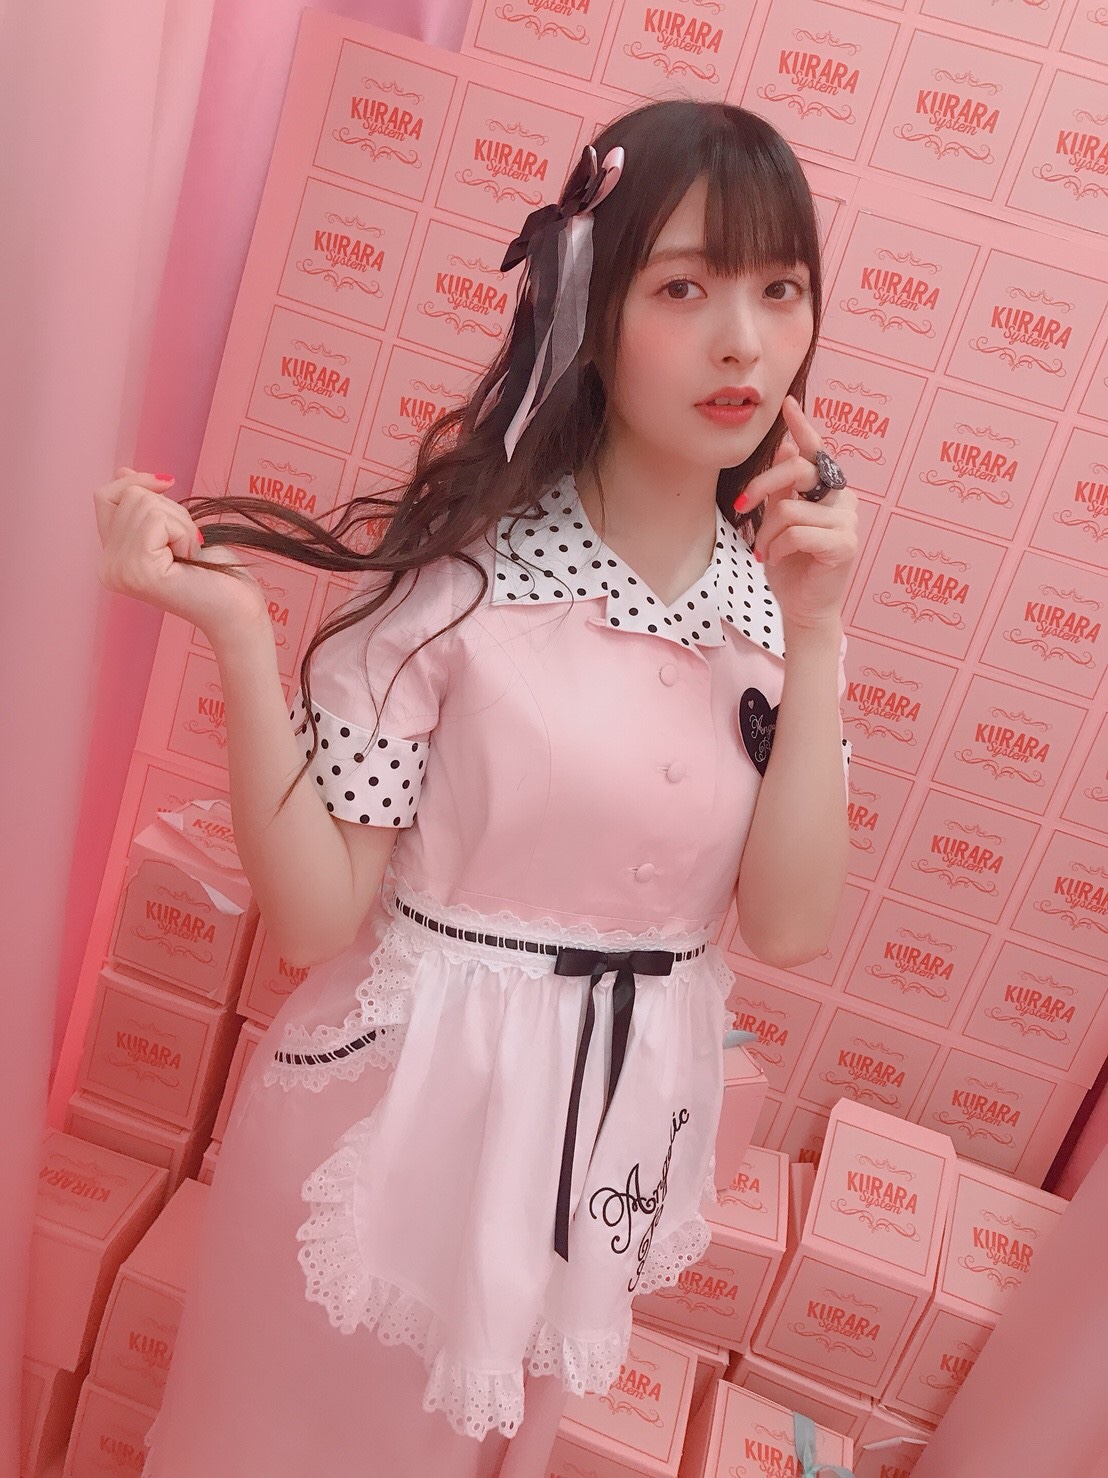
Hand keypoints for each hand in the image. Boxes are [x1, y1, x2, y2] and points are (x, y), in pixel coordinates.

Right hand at [94, 468, 268, 640]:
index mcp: (111, 560)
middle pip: (128, 495)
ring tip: (189, 554)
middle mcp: (107, 568)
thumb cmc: (215, 573)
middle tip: (188, 546)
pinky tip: (190, 558)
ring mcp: (119, 571)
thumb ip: (144, 507)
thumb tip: (121, 471)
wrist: (237, 611)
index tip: (168, 484)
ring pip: (143, 502)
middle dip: (170, 510)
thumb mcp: (175, 529)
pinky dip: (183, 531)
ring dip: (179, 522)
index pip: (105, 497)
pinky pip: (156, 519)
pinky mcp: (139, 571)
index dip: (137, 482)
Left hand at [741, 395, 857, 631]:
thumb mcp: (780, 521)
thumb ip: (785, 489)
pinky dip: (779, 548)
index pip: (816, 451)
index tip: (787, 404)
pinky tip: (778, 560)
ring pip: (789, 509)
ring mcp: (848, 521)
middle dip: (761, 487)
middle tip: (741, 506)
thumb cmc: (792, 563)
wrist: (804, 607)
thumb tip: (785, 449)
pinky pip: (797, 533)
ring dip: (767, 533)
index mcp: (829, 489)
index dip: (802, 428)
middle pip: (797, 472)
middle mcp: (844, 498)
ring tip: (767, 551)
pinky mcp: (844, 544)